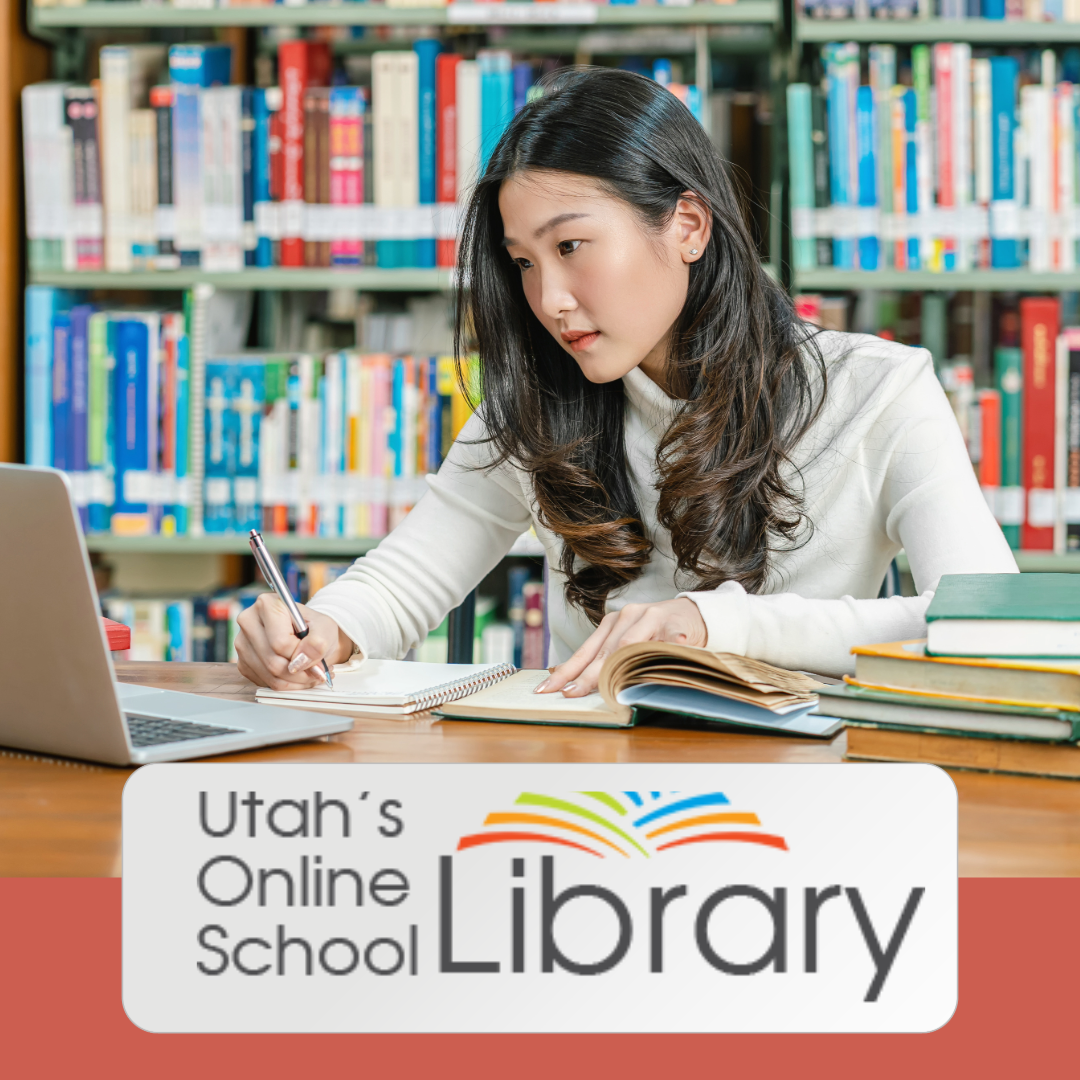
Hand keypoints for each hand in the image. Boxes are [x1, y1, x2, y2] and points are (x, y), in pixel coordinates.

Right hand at [235, 593, 355, 689]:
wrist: (309, 635)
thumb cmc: (315, 628)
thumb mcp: (325, 628)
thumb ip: (317, 642)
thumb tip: (301, 660)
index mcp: (267, 605)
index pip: (280, 643)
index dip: (301, 655)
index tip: (316, 656)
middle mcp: (249, 622)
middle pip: (272, 662)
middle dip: (300, 672)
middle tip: (318, 671)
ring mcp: (242, 643)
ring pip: (269, 675)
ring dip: (295, 681)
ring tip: (311, 673)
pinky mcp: (243, 662)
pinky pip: (264, 682)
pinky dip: (285, 684)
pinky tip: (297, 675)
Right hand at [537, 597, 706, 697]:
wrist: (688, 612)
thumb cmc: (689, 631)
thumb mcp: (691, 638)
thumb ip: (680, 642)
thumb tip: (678, 641)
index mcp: (651, 617)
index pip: (623, 648)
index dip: (604, 671)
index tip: (589, 687)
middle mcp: (629, 614)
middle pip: (600, 650)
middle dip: (576, 675)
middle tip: (557, 693)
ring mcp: (616, 618)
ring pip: (589, 647)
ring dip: (566, 669)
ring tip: (546, 687)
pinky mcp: (609, 624)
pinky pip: (589, 645)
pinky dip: (573, 662)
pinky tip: (556, 675)